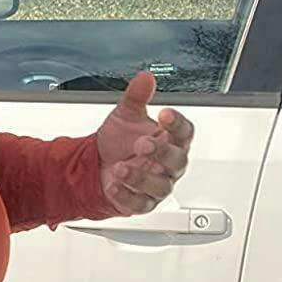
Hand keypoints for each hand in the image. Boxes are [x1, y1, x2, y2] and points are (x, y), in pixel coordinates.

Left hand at [95, 71, 194, 216]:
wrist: (96, 165)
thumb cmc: (119, 141)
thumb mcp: (125, 115)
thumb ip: (136, 97)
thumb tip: (145, 78)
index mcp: (170, 140)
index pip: (184, 132)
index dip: (178, 124)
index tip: (165, 114)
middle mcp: (168, 164)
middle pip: (177, 160)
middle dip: (161, 152)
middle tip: (142, 143)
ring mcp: (157, 185)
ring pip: (160, 186)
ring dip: (141, 177)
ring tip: (120, 167)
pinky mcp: (142, 203)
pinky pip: (140, 204)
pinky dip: (127, 196)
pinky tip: (114, 185)